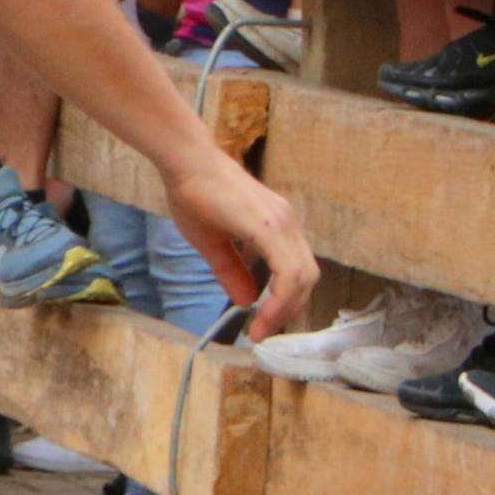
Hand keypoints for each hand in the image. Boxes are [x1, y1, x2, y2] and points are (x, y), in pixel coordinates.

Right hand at [162, 144, 318, 337]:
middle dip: (288, 311)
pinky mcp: (272, 226)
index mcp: (278, 227)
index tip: (262, 325)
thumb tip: (246, 301)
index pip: (297, 272)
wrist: (186, 163)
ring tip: (262, 328)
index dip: (284, 302)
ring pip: (304, 278)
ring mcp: (284, 223)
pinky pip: (289, 272)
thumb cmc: (194, 195)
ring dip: (285, 309)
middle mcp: (288, 224)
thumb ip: (232, 271)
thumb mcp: (212, 242)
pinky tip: (262, 313)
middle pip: (308, 279)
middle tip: (263, 331)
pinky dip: (281, 298)